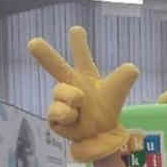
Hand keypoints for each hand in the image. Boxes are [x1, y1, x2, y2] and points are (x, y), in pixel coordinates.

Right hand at [28, 26, 138, 161]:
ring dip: (71, 98)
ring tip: (80, 104)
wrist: (100, 136)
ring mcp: (61, 101)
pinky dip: (66, 114)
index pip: (81, 57)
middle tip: (33, 42)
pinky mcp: (55, 117)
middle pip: (55, 66)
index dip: (78, 43)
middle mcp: (70, 85)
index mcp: (85, 76)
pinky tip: (73, 117)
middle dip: (44, 54)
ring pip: (60, 92)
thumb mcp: (115, 94)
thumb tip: (133, 68)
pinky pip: (57, 112)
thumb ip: (122, 80)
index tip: (76, 29)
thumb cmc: (105, 111)